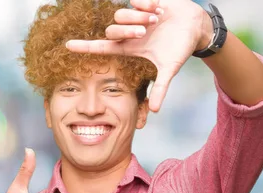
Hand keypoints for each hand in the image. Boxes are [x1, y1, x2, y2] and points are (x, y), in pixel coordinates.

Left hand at [65, 0, 211, 112]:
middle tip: (146, 31)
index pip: (102, 47)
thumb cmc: (180, 48)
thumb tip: (155, 110)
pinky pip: (135, 0)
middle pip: (111, 29)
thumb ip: (161, 88)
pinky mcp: (142, 1)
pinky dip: (147, 4)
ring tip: (157, 19)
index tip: (67, 46)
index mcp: (130, 46)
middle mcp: (128, 30)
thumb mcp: (169, 69)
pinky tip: (159, 8)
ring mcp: (134, 15)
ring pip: (121, 13)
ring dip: (138, 17)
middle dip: (128, 30)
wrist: (195, 26)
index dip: (85, 47)